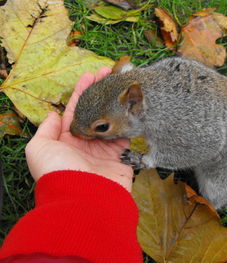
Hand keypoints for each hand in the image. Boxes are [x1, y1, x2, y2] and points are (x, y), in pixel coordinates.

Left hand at [25, 68, 133, 191]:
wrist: (84, 199)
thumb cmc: (58, 172)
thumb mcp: (39, 149)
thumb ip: (45, 130)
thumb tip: (53, 115)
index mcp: (66, 139)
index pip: (75, 110)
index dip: (82, 92)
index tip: (90, 76)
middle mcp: (85, 143)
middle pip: (95, 112)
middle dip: (101, 93)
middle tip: (109, 75)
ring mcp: (103, 150)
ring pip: (110, 121)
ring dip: (116, 104)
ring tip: (123, 87)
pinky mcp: (119, 157)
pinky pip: (125, 136)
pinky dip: (128, 123)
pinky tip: (131, 108)